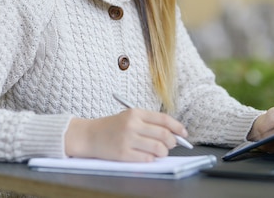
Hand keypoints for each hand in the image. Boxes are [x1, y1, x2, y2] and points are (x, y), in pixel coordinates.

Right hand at [65, 109, 187, 161]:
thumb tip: (173, 134)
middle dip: (172, 142)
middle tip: (171, 145)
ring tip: (159, 152)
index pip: (164, 119)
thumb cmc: (112, 127)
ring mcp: (128, 139)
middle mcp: (132, 125)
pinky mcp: (123, 154)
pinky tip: (147, 157)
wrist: (89, 135)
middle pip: (164, 135)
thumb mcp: (129, 117)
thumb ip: (149, 123)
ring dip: (163, 152)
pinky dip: (151, 159)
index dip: (178, 127)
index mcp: (136, 113)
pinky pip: (147, 159)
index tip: (184, 134)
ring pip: (158, 148)